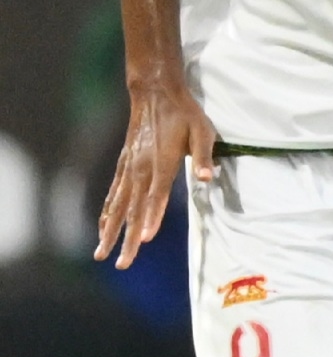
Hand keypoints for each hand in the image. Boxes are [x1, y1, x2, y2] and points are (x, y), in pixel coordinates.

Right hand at [95, 77, 215, 268]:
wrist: (156, 93)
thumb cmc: (185, 114)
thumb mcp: (202, 131)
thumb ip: (202, 156)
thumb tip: (206, 177)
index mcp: (161, 163)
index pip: (156, 196)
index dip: (151, 218)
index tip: (145, 239)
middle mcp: (141, 168)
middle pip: (133, 209)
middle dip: (127, 238)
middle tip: (122, 263)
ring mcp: (130, 167)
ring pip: (118, 205)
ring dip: (110, 230)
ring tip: (102, 253)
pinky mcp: (125, 165)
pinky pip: (114, 193)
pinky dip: (107, 212)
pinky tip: (102, 227)